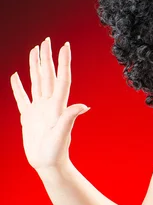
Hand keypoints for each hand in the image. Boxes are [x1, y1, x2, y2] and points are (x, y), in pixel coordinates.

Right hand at [10, 37, 89, 172]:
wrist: (48, 164)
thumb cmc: (56, 152)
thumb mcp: (62, 135)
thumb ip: (69, 118)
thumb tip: (84, 106)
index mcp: (57, 105)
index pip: (61, 78)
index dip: (64, 62)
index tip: (65, 45)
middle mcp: (49, 104)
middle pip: (47, 75)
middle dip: (47, 57)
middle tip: (47, 40)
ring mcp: (38, 109)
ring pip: (36, 82)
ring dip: (35, 66)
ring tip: (35, 50)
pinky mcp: (29, 117)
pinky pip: (22, 97)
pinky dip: (18, 86)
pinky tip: (16, 76)